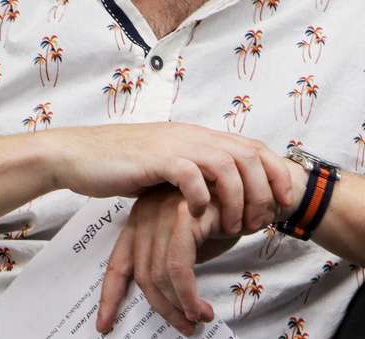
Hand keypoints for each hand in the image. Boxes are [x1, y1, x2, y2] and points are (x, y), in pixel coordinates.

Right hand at [51, 123, 296, 235]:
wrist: (80, 155)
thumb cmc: (121, 164)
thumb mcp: (167, 164)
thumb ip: (194, 171)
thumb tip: (220, 191)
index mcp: (199, 136)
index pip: (252, 146)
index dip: (274, 172)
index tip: (284, 200)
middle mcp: (193, 136)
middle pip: (247, 154)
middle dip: (263, 190)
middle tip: (260, 221)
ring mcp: (175, 145)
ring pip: (226, 165)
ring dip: (235, 199)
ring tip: (230, 227)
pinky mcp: (156, 160)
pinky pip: (191, 176)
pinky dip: (201, 197)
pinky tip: (196, 216)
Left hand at [96, 187, 229, 335]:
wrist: (254, 194)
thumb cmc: (223, 219)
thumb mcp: (190, 243)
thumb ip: (169, 262)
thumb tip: (163, 302)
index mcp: (141, 218)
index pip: (119, 264)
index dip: (110, 297)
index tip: (105, 325)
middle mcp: (147, 212)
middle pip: (142, 274)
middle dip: (163, 308)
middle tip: (184, 327)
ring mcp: (164, 211)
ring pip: (159, 274)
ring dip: (179, 306)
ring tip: (197, 319)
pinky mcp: (185, 214)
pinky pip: (178, 267)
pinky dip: (188, 295)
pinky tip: (200, 308)